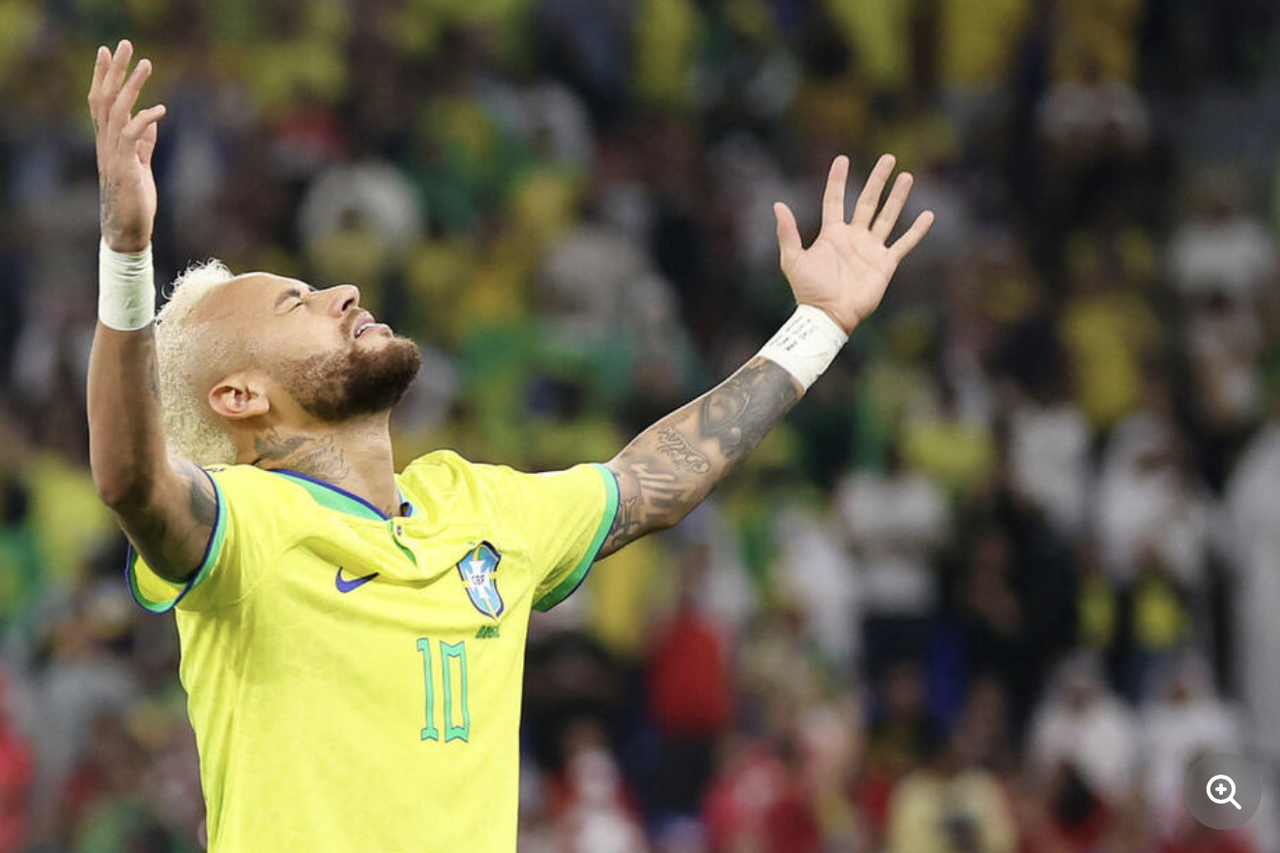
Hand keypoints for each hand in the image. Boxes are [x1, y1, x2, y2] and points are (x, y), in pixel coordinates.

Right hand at [87, 40, 165, 252]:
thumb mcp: (141, 166)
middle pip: (105, 98)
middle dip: (115, 70)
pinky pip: (133, 137)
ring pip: (118, 111)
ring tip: (145, 63)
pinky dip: (145, 120)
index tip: (108, 51)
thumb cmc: (135, 200)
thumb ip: (144, 143)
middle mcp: (107, 144)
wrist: (128, 230)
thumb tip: (152, 119)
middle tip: (125, 44)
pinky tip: (160, 109)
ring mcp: (114, 155)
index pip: (101, 101)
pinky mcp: (126, 168)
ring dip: (132, 86)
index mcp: (109, 142)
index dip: (103, 76)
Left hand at [774, 154, 933, 334]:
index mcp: (832, 234)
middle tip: (888, 158)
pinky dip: (916, 231)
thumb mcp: (793, 259)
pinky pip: (904, 243)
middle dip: (878, 180)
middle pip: (868, 201)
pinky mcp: (885, 263)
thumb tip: (778, 204)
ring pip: (887, 216)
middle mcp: (854, 237)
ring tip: (907, 176)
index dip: (838, 180)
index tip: (842, 159)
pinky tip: (928, 216)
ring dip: (897, 197)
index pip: (835, 200)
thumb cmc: (808, 291)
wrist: (828, 315)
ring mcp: (871, 249)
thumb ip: (787, 232)